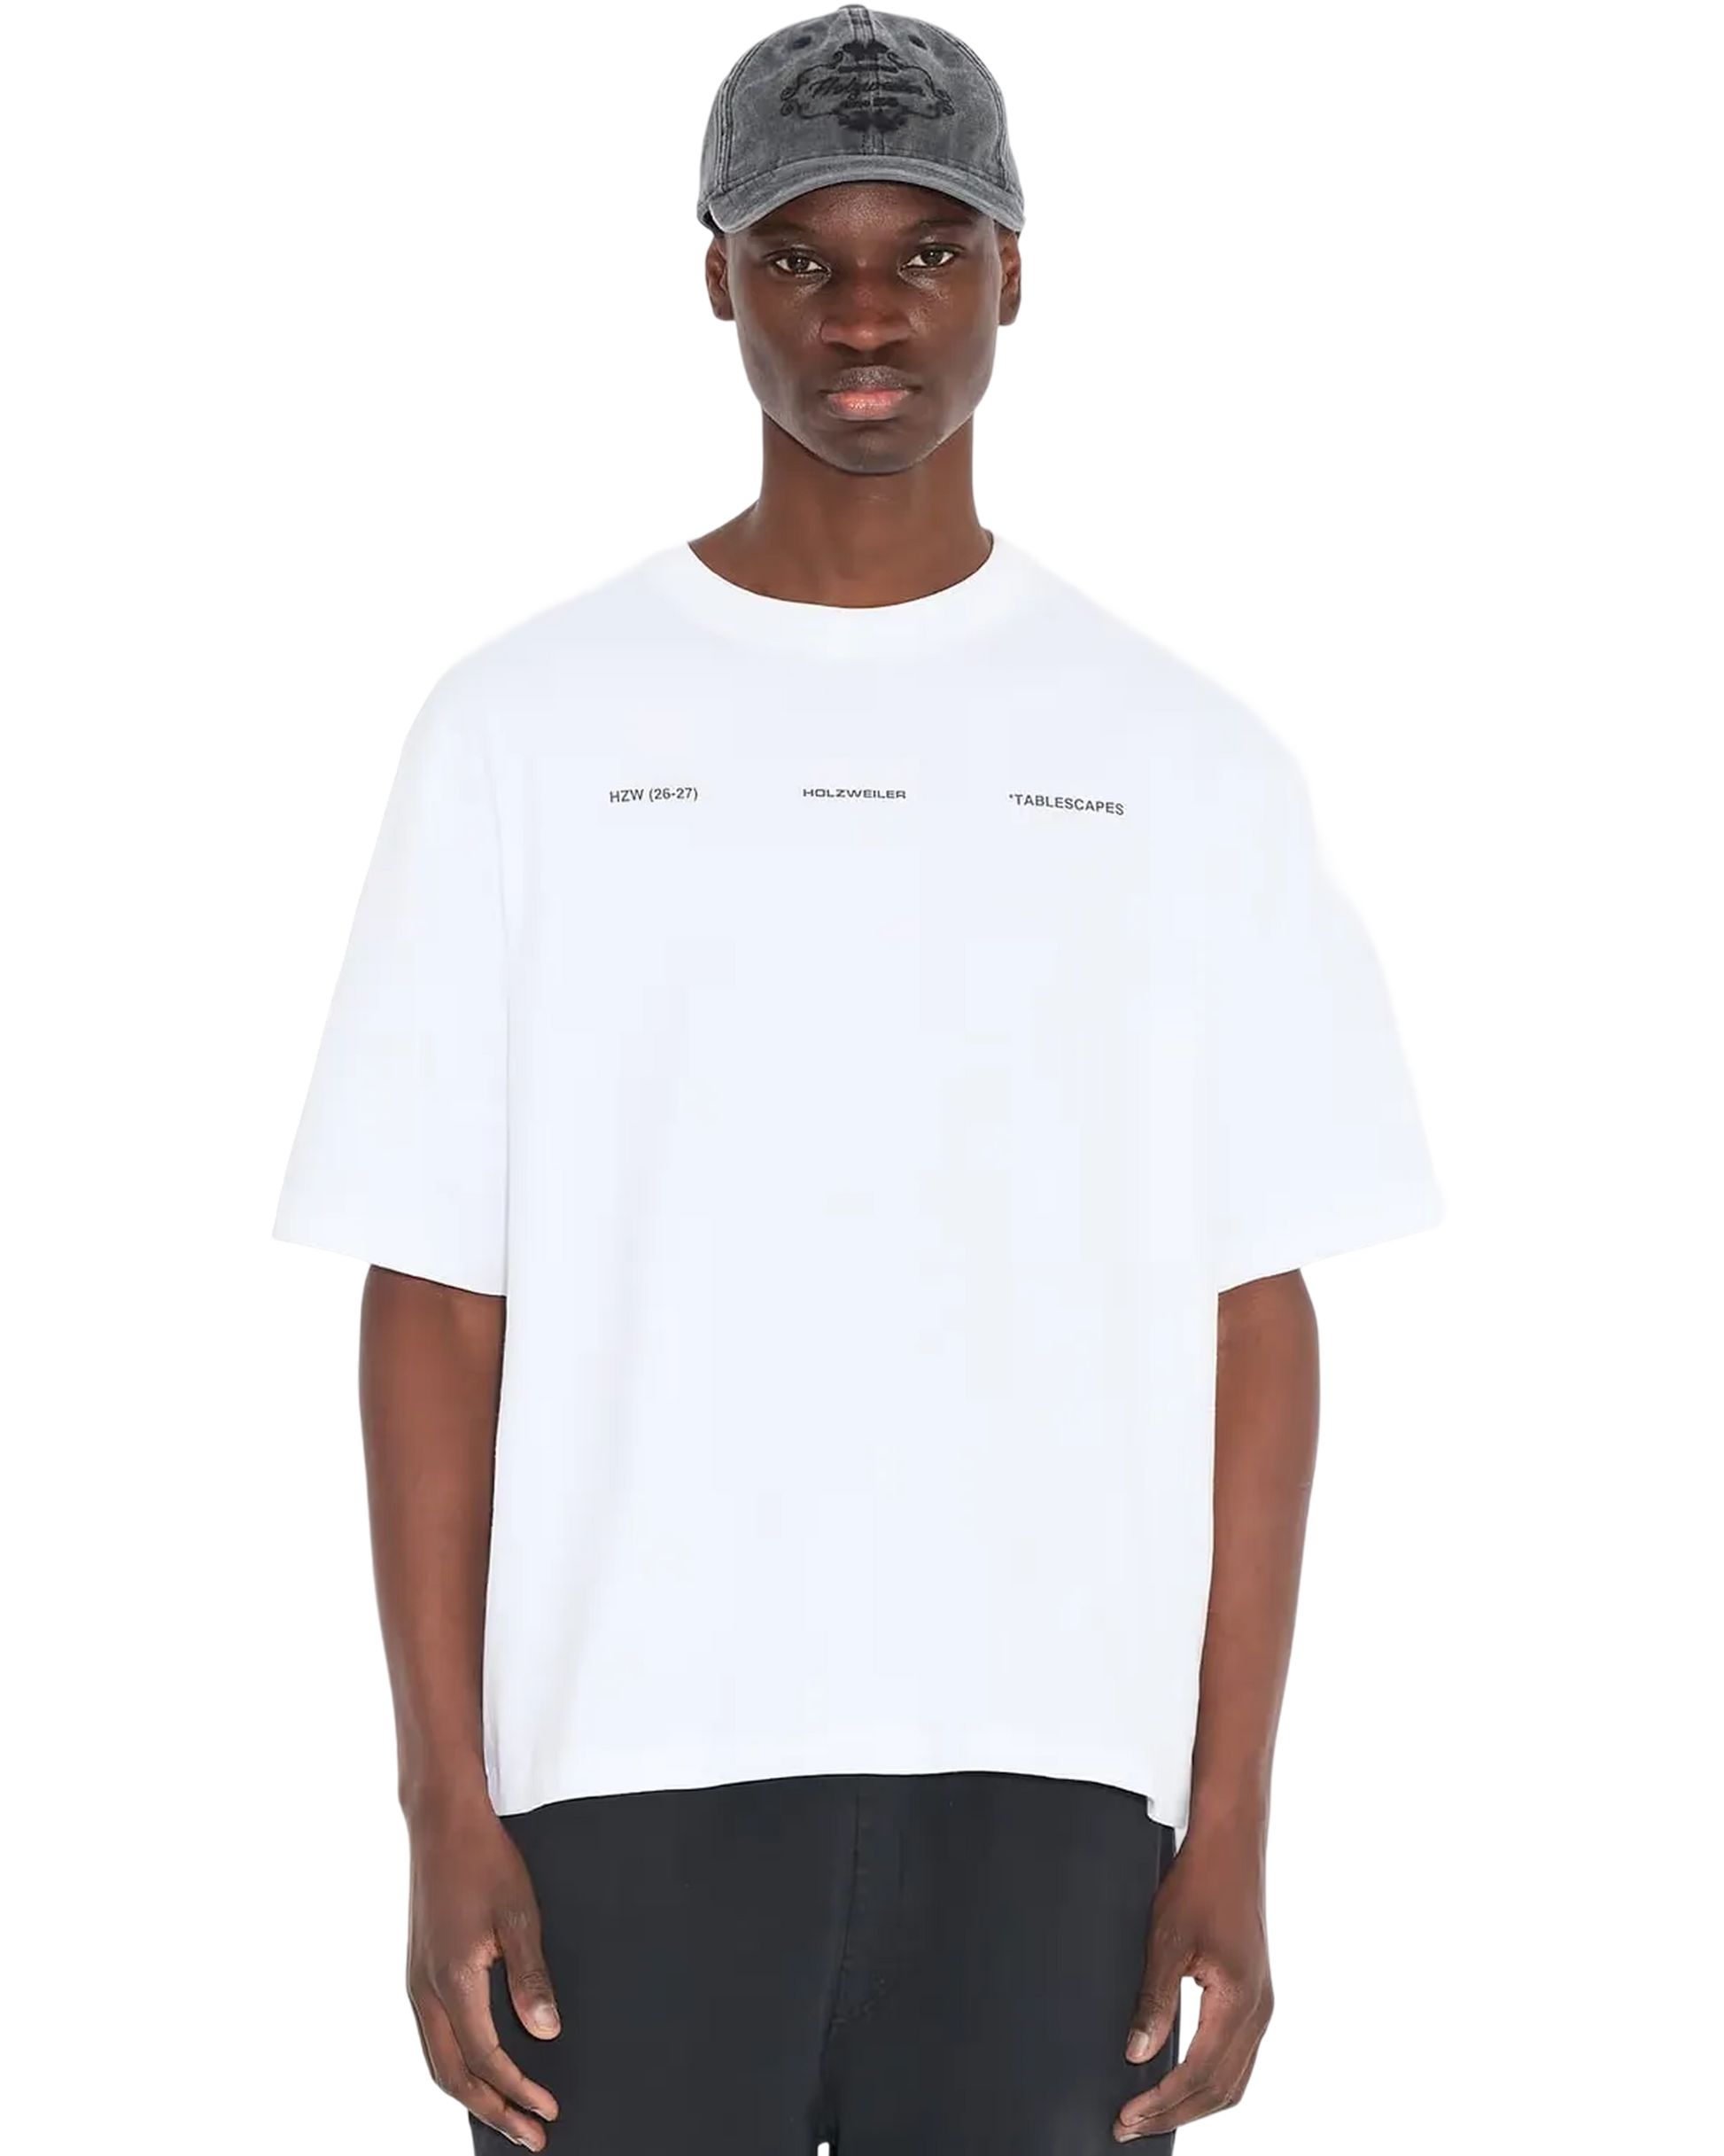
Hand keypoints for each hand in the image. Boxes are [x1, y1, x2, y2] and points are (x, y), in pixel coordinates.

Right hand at [402, 1792, 562, 2151]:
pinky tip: (474, 2072)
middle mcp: (424, 1992)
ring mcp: (413, 1984)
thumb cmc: (485, 1861)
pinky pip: (428, 2040)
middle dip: (492, 2112)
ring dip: (469, 2096)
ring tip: (505, 2115)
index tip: (547, 2110)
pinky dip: (452, 2069)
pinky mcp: (413, 1974)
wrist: (440, 1824)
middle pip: (452, 2077)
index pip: (484, 2059)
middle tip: (531, 2135)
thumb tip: (545, 2033)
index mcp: (453, 1980)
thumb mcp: (521, 1914)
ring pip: (434, 2064)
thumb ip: (531, 1977)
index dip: (517, 2091)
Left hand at [1114, 1817, 1275, 2141]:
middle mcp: (1260, 2013)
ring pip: (1235, 2082)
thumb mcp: (1167, 1941)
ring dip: (1194, 2105)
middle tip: (1131, 2126)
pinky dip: (1211, 2083)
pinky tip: (1184, 2083)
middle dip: (1175, 2115)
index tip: (1128, 2118)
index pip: (1201, 2076)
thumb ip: (1154, 2002)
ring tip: (1153, 2114)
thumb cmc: (1200, 1885)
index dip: (1162, 2103)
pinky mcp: (1259, 1999)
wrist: (1232, 1848)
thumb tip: (1137, 2055)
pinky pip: (1240, 2061)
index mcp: (1239, 2002)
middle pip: (1222, 2091)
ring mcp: (1264, 2008)